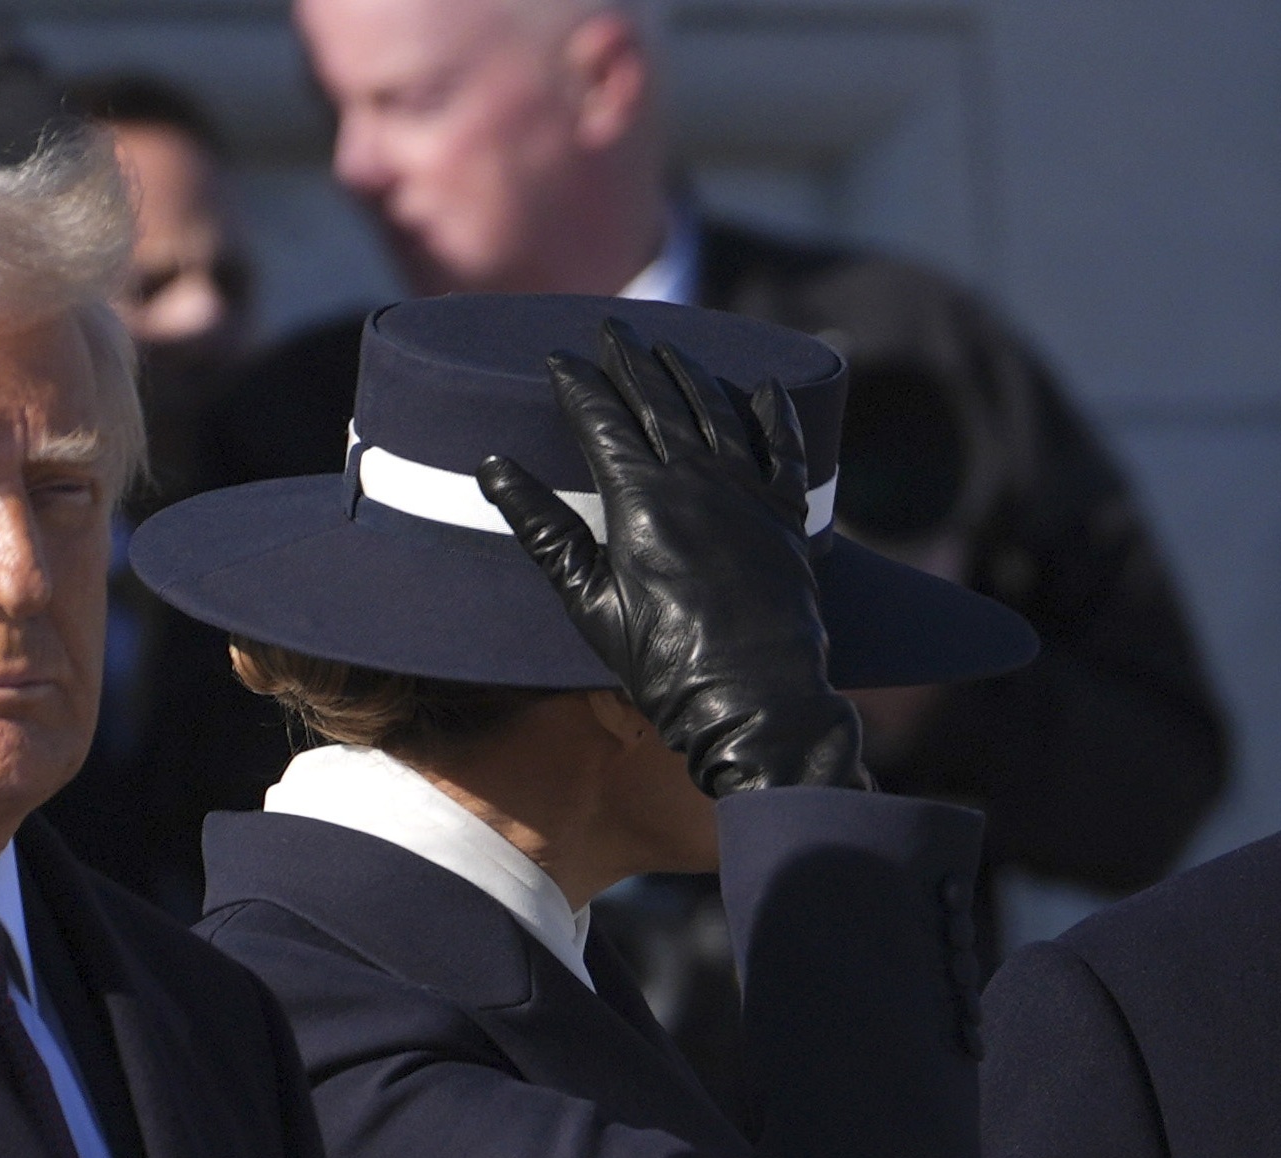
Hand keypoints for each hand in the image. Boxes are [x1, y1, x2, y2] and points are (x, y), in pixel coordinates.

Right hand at [475, 324, 866, 799]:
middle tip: (611, 329)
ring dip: (690, 373)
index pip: (602, 420)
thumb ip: (545, 530)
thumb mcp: (590, 603)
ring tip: (668, 349)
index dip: (578, 385)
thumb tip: (492, 468)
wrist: (755, 705)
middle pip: (659, 400)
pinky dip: (773, 413)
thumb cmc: (663, 666)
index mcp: (642, 499)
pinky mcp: (787, 518)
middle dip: (630, 360)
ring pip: (717, 411)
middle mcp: (698, 480)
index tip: (559, 359)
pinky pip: (783, 449)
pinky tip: (763, 387)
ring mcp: (748, 494)